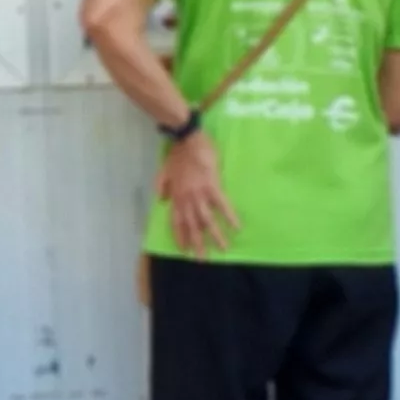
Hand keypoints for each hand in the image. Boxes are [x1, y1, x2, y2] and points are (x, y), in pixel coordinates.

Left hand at [157, 132, 236, 254]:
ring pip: (206, 219)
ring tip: (222, 249)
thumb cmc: (177, 153)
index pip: (177, 221)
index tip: (185, 251)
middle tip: (202, 260)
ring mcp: (200, 193)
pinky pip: (222, 205)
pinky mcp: (213, 186)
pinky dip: (229, 216)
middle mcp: (186, 198)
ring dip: (214, 235)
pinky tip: (237, 227)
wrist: (187, 139)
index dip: (180, 236)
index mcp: (176, 196)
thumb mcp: (164, 170)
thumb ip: (162, 186)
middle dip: (197, 244)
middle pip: (192, 225)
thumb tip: (162, 200)